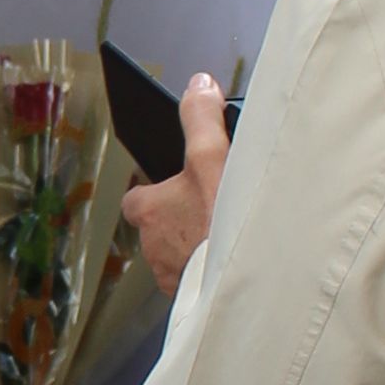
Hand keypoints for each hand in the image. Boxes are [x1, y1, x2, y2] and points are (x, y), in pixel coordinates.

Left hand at [126, 74, 234, 294]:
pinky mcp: (192, 298)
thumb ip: (201, 119)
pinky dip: (213, 273)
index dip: (156, 191)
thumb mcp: (211, 156)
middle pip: (161, 228)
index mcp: (148, 212)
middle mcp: (152, 247)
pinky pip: (198, 282)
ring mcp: (171, 276)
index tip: (178, 186)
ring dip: (198, 249)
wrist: (247, 280)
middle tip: (214, 211)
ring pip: (180, 256)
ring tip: (230, 238)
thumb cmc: (222, 221)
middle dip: (182, 221)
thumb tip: (197, 86)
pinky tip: (237, 263)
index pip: (137, 199)